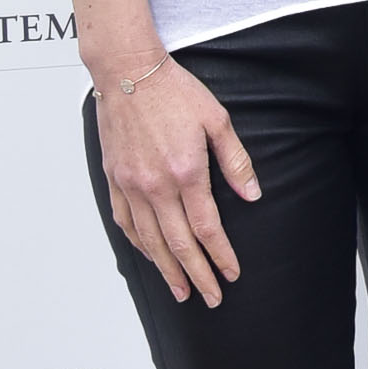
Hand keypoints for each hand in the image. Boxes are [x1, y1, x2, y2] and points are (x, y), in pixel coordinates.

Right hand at [94, 58, 258, 305]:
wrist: (127, 70)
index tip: (231, 274)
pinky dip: (139, 244)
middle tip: (211, 298)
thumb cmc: (174, 90)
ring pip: (150, 239)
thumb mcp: (217, 120)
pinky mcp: (114, 178)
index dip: (221, 255)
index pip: (207, 228)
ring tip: (181, 291)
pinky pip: (126, 222)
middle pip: (178, 243)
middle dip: (197, 275)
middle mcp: (155, 185)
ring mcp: (130, 184)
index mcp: (186, 171)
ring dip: (167, 269)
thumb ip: (235, 162)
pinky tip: (151, 256)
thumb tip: (253, 196)